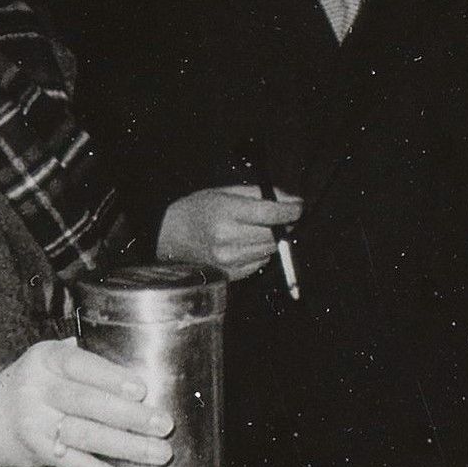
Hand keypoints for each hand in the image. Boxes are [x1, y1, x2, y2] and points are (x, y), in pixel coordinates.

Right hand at [0, 339, 173, 466]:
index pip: (79, 366)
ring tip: (160, 454)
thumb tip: (138, 367)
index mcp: (45, 359)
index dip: (110, 378)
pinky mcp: (41, 455)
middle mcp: (36, 390)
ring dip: (127, 448)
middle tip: (163, 425)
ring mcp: (36, 425)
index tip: (141, 390)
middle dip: (129, 416)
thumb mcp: (53, 359)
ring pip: (87, 437)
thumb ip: (88, 360)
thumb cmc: (43, 382)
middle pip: (86, 404)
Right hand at [158, 184, 300, 281]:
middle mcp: (227, 239)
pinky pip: (260, 263)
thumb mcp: (224, 192)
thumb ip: (258, 194)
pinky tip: (248, 243)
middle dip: (285, 224)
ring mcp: (228, 260)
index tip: (299, 206)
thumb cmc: (198, 209)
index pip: (270, 214)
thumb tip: (290, 199)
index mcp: (226, 213)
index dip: (290, 210)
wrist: (168, 236)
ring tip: (260, 229)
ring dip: (273, 239)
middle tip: (285, 216)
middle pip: (273, 234)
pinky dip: (261, 253)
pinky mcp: (229, 274)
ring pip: (269, 250)